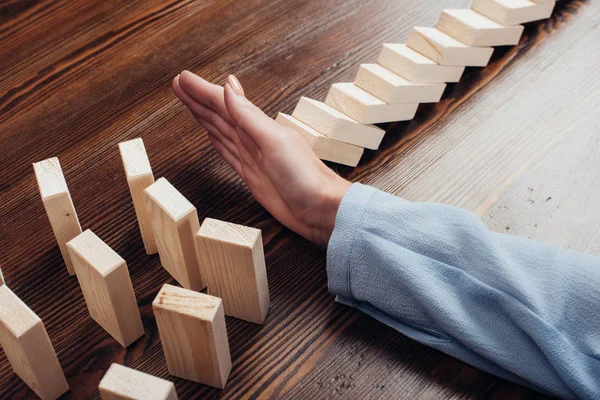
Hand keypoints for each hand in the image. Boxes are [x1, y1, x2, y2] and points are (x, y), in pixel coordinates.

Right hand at [172, 71, 350, 243]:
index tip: (182, 78)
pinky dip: (217, 142)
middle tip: (178, 85)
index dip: (202, 91)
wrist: (320, 209)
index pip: (223, 104)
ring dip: (204, 117)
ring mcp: (251, 158)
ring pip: (220, 132)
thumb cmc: (304, 176)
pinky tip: (211, 135)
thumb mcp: (274, 142)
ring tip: (189, 104)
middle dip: (198, 100)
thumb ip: (248, 116)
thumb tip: (228, 86)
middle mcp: (253, 140)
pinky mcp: (251, 176)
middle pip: (219, 115)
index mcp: (258, 127)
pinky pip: (228, 153)